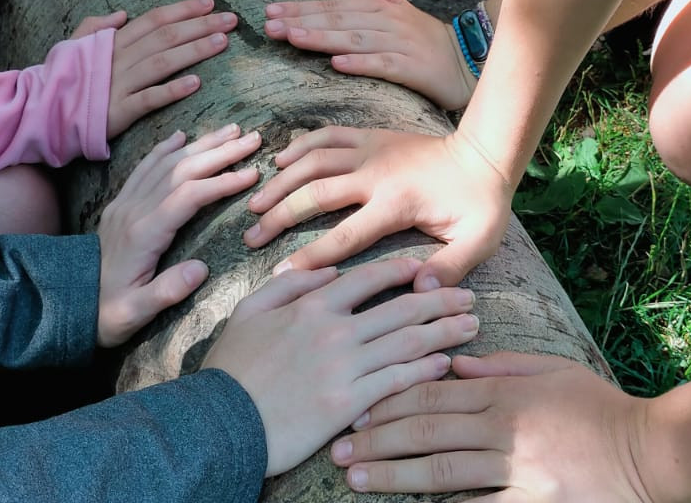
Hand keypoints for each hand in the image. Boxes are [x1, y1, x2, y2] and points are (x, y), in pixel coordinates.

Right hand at [66, 0, 237, 137]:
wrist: (40, 112)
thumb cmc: (62, 79)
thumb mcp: (75, 45)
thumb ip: (97, 26)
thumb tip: (122, 14)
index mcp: (112, 41)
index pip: (153, 20)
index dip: (182, 10)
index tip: (209, 3)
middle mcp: (118, 58)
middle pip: (165, 36)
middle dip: (200, 25)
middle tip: (231, 19)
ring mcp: (118, 84)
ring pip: (162, 62)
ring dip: (194, 50)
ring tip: (222, 42)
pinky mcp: (118, 111)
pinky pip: (149, 98)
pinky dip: (172, 90)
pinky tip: (196, 83)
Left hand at [96, 125, 261, 346]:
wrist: (73, 306)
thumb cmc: (111, 313)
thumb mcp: (136, 313)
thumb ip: (167, 291)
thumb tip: (201, 269)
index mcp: (143, 233)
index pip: (189, 195)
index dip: (221, 182)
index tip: (251, 174)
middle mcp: (133, 210)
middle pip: (181, 170)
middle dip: (219, 152)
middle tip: (252, 139)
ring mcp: (125, 204)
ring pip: (166, 163)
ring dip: (200, 144)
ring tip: (230, 130)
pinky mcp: (120, 204)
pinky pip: (144, 167)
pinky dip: (164, 148)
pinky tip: (181, 136)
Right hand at [203, 258, 479, 475]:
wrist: (219, 421)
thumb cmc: (231, 368)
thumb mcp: (248, 312)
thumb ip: (289, 286)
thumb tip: (328, 269)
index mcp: (312, 305)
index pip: (367, 278)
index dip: (401, 271)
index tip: (425, 270)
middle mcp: (334, 330)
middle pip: (400, 308)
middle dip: (440, 300)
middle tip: (468, 297)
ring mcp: (344, 366)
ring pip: (407, 342)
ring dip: (444, 332)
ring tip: (471, 326)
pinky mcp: (348, 403)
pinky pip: (397, 381)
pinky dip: (424, 369)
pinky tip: (445, 363)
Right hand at [243, 127, 511, 291]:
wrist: (485, 152)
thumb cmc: (481, 203)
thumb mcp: (478, 240)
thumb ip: (449, 267)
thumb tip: (419, 291)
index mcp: (395, 203)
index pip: (344, 237)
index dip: (310, 258)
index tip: (279, 275)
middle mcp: (375, 173)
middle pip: (315, 193)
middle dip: (280, 215)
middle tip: (251, 235)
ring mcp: (370, 151)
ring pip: (313, 160)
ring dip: (281, 180)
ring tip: (255, 202)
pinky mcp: (370, 137)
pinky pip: (327, 135)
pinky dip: (301, 145)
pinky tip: (280, 160)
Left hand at [265, 0, 475, 109]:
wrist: (467, 60)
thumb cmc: (426, 37)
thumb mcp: (399, 6)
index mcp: (380, 7)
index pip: (334, 5)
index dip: (302, 7)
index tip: (270, 10)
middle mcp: (387, 22)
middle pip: (339, 19)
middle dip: (302, 20)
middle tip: (268, 24)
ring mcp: (399, 45)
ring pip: (354, 40)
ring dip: (322, 38)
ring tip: (292, 38)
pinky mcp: (411, 70)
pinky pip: (382, 65)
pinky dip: (360, 64)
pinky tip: (336, 64)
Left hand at [331, 353, 655, 501]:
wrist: (653, 453)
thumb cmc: (600, 409)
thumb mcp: (554, 370)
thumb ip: (502, 365)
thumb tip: (453, 359)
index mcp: (508, 392)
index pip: (435, 392)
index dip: (390, 400)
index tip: (356, 409)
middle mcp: (508, 428)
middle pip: (429, 429)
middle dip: (378, 437)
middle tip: (339, 446)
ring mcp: (520, 470)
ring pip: (444, 470)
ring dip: (395, 474)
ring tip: (357, 476)